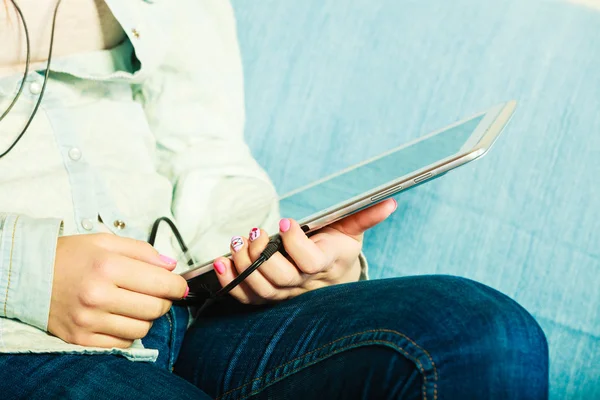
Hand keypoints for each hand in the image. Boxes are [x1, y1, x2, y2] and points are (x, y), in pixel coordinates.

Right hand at [48, 234, 187, 348]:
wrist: (29, 276)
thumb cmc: (70, 256)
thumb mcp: (106, 241)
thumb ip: (143, 251)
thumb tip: (171, 266)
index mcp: (108, 267)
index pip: (161, 284)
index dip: (178, 286)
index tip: (179, 286)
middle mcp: (98, 296)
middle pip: (155, 309)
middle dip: (164, 301)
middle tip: (157, 293)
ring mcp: (88, 321)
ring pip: (141, 329)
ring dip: (146, 318)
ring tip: (134, 304)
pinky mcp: (80, 339)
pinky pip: (122, 344)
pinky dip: (127, 332)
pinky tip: (118, 317)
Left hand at [214, 198, 396, 303]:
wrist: (331, 276)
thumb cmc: (338, 247)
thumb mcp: (352, 229)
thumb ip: (366, 216)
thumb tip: (390, 202)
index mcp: (325, 264)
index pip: (309, 262)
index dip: (295, 244)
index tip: (285, 221)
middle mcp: (304, 283)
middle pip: (280, 278)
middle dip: (262, 255)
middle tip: (255, 232)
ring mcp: (284, 293)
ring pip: (261, 289)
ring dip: (243, 266)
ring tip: (237, 242)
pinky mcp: (267, 296)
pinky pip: (246, 297)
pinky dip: (230, 282)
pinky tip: (220, 262)